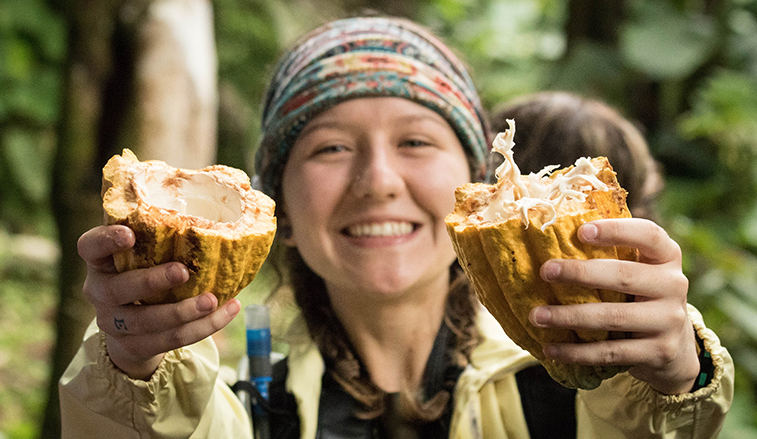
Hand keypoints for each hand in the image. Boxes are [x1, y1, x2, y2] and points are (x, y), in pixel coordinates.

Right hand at [78, 225, 240, 379]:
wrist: (130, 331)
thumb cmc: (144, 275)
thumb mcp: (142, 255)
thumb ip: (159, 237)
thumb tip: (218, 209)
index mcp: (100, 262)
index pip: (90, 247)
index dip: (106, 240)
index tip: (129, 234)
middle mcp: (100, 292)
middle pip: (119, 289)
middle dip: (153, 281)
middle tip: (183, 271)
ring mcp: (115, 323)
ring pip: (149, 321)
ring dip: (184, 312)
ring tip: (212, 300)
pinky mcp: (135, 347)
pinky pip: (172, 339)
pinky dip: (205, 326)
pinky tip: (229, 309)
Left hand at [527, 218, 699, 393]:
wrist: (674, 346)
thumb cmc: (639, 295)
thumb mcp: (638, 269)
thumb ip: (611, 253)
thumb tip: (552, 236)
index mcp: (667, 256)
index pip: (648, 235)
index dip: (616, 230)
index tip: (581, 231)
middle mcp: (674, 285)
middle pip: (623, 276)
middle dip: (580, 273)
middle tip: (544, 271)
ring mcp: (669, 320)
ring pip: (613, 317)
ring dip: (569, 317)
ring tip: (537, 316)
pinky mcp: (659, 352)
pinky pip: (612, 352)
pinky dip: (578, 352)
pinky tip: (551, 349)